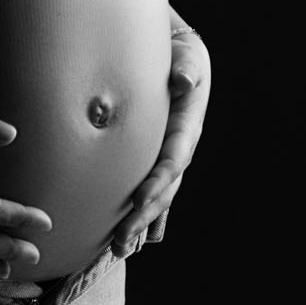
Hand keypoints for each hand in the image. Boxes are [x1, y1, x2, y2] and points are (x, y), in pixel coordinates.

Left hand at [108, 26, 211, 255]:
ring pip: (156, 197)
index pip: (172, 160)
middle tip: (119, 242)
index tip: (137, 200)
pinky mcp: (159, 160)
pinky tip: (134, 240)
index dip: (157, 182)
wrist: (182, 58)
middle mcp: (181, 149)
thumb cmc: (181, 55)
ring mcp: (170, 158)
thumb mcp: (187, 57)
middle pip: (162, 190)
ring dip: (139, 224)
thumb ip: (185, 69)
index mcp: (187, 128)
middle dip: (142, 216)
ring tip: (118, 249)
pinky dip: (145, 217)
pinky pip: (152, 192)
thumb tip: (183, 81)